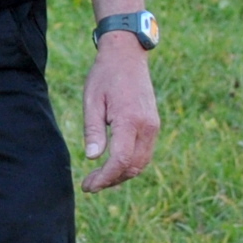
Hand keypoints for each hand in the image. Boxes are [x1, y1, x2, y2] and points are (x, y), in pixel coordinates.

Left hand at [81, 37, 158, 191]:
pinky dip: (130, 164)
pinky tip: (113, 165)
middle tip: (90, 185)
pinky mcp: (154, 125)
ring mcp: (153, 126)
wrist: (127, 56)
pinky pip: (144, 153)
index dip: (105, 177)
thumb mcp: (91, 100)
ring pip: (141, 163)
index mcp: (130, 119)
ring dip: (121, 175)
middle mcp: (147, 126)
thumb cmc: (105, 76)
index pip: (121, 160)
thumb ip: (93, 130)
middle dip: (112, 180)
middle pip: (133, 166)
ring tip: (99, 178)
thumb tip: (92, 158)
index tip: (88, 186)